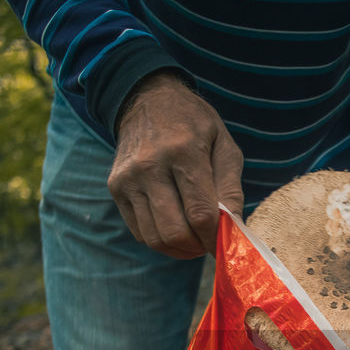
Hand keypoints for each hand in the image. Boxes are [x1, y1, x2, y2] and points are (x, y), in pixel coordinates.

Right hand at [107, 71, 244, 257]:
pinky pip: (140, 232)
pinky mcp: (115, 188)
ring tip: (195, 239)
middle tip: (210, 242)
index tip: (226, 245)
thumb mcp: (224, 146)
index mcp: (183, 151)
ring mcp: (128, 179)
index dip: (215, 238)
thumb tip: (233, 229)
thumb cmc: (193, 124)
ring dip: (180, 249)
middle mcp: (150, 166)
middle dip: (198, 247)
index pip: (200, 213)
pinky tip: (176, 229)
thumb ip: (231, 189)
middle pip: (175, 232)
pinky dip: (161, 240)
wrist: (147, 100)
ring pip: (155, 238)